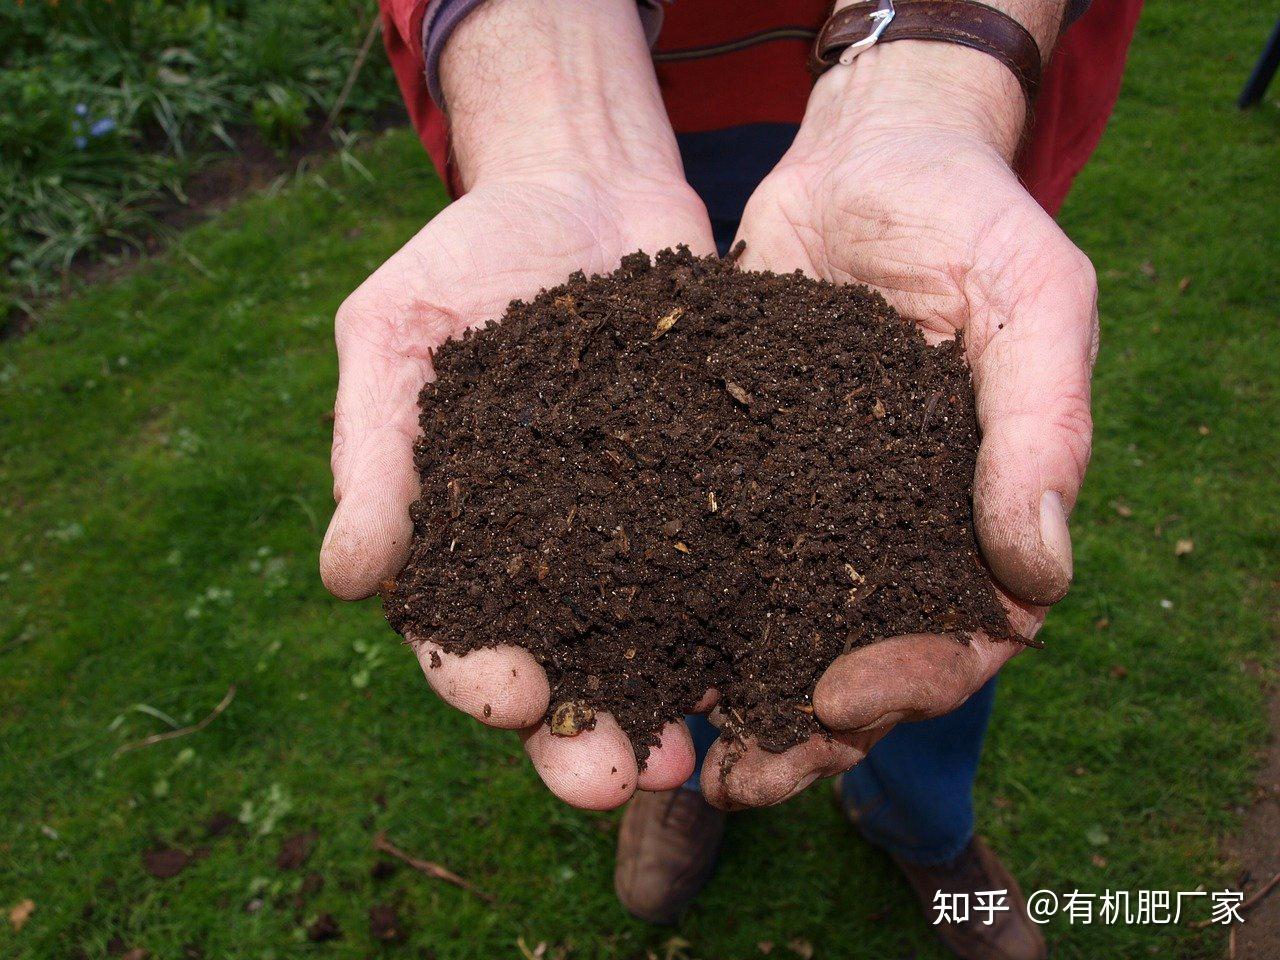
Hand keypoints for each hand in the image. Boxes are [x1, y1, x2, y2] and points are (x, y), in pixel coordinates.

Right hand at [320, 0, 713, 808]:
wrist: (583, 183)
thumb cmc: (468, 256)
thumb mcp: (396, 333)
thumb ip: (374, 451)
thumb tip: (345, 578)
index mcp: (464, 537)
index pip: (459, 634)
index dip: (479, 678)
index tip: (511, 698)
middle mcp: (555, 555)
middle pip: (566, 670)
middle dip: (584, 736)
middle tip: (618, 778)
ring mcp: (642, 529)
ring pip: (656, 645)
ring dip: (674, 708)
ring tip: (701, 755)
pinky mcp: (716, 491)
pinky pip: (736, 567)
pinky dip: (753, 621)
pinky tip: (781, 660)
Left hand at [701, 40, 1096, 808]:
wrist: (866, 157)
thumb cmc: (970, 219)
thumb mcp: (1033, 301)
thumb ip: (1042, 428)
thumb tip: (1039, 575)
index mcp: (973, 516)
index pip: (960, 637)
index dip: (909, 684)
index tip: (840, 700)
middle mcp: (887, 531)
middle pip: (854, 662)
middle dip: (801, 730)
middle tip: (737, 777)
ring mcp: (806, 508)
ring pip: (770, 629)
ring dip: (725, 696)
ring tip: (668, 747)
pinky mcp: (730, 473)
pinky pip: (700, 554)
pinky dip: (665, 606)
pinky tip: (617, 646)